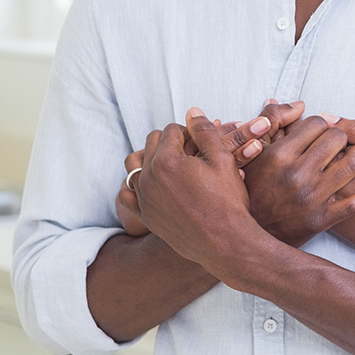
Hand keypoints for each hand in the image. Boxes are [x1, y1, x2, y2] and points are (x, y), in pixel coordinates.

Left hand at [115, 108, 301, 236]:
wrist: (224, 242)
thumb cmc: (227, 200)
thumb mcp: (222, 158)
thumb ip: (204, 131)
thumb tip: (192, 112)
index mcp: (166, 161)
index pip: (172, 130)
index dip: (190, 132)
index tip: (202, 143)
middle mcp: (148, 178)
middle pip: (151, 142)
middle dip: (170, 142)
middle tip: (192, 152)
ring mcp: (143, 199)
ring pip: (135, 164)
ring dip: (151, 158)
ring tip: (174, 165)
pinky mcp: (144, 216)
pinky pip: (128, 192)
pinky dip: (138, 184)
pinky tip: (158, 186)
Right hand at [242, 115, 354, 246]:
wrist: (252, 235)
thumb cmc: (255, 187)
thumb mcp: (254, 150)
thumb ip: (273, 120)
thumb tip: (299, 105)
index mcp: (280, 155)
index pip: (317, 123)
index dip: (322, 124)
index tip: (320, 133)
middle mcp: (297, 175)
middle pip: (337, 138)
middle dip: (341, 137)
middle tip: (337, 145)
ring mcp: (312, 198)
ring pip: (353, 163)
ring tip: (353, 158)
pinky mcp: (323, 219)